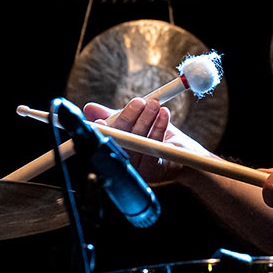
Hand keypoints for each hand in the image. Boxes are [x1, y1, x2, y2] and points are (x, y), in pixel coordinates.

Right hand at [83, 97, 207, 183]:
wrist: (183, 151)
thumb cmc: (155, 135)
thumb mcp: (134, 121)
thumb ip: (114, 115)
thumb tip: (89, 108)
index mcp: (114, 149)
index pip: (105, 138)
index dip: (101, 130)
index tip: (101, 119)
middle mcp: (122, 161)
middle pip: (119, 139)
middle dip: (128, 117)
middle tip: (139, 101)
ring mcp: (137, 168)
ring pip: (138, 141)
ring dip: (147, 119)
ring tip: (155, 104)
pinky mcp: (153, 170)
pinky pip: (154, 147)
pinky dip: (159, 128)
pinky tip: (164, 115)